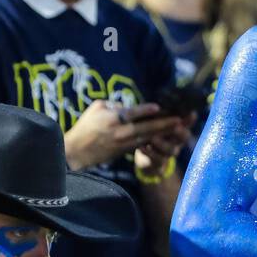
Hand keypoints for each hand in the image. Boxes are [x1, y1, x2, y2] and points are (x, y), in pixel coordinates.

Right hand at [64, 101, 183, 170]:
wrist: (77, 152)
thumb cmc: (85, 127)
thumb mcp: (96, 108)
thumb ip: (112, 105)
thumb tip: (126, 106)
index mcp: (112, 118)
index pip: (132, 113)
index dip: (145, 110)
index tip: (159, 107)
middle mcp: (120, 131)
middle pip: (145, 127)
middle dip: (163, 124)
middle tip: (179, 120)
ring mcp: (123, 142)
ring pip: (147, 137)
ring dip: (163, 133)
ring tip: (177, 128)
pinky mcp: (125, 151)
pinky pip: (143, 144)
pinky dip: (155, 140)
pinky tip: (166, 136)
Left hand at [132, 110, 195, 172]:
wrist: (146, 157)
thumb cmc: (153, 133)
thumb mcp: (156, 121)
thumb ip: (160, 113)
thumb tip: (160, 97)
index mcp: (177, 128)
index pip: (187, 122)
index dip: (190, 119)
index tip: (192, 113)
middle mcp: (176, 141)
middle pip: (184, 137)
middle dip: (180, 132)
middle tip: (175, 126)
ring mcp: (169, 153)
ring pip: (171, 150)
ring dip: (162, 144)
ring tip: (153, 138)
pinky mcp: (160, 163)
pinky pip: (158, 160)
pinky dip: (150, 153)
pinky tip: (142, 147)